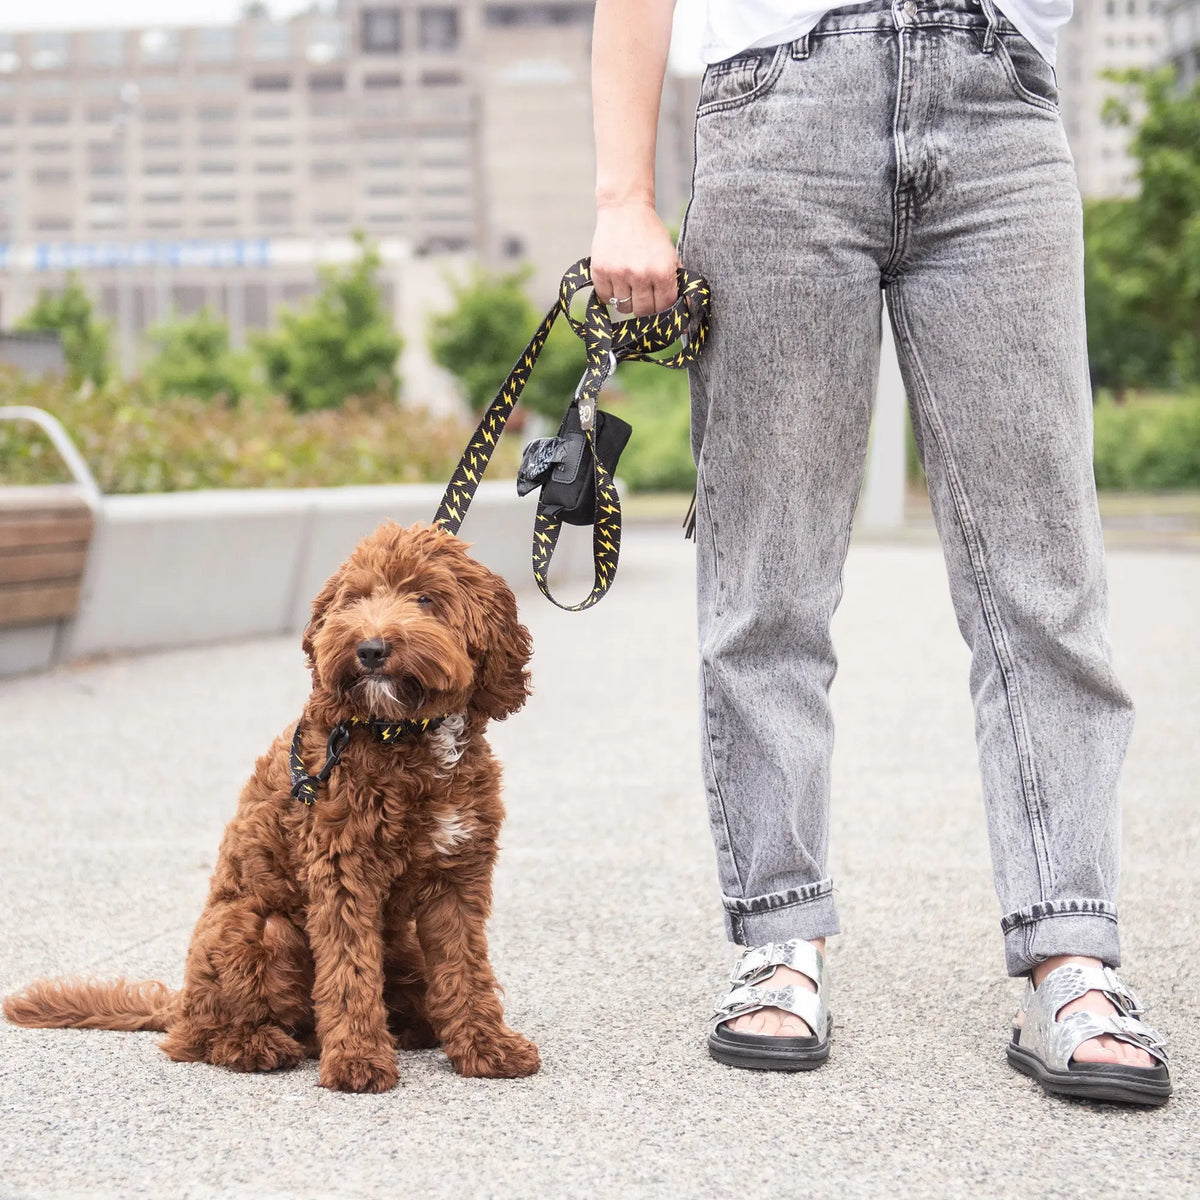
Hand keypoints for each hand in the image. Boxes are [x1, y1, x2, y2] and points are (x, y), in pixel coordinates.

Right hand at [590, 200, 681, 318]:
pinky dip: (610, 295)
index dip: (661, 305)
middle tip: (641, 293)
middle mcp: (641, 274)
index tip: (657, 298)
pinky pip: (605, 298)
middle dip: (644, 305)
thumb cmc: (650, 233)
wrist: (625, 209)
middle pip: (643, 311)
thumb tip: (686, 308)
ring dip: (626, 301)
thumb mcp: (670, 254)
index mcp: (662, 270)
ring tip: (628, 285)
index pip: (664, 306)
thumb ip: (677, 281)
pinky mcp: (600, 271)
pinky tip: (615, 281)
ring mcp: (619, 273)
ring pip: (623, 307)